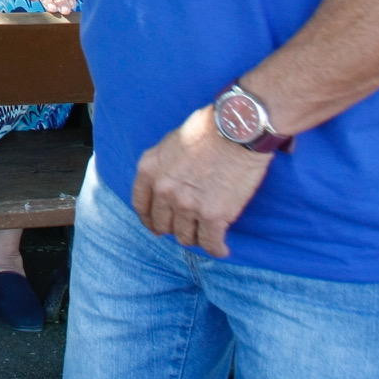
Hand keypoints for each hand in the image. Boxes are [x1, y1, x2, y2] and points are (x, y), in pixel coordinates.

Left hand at [131, 104, 274, 256]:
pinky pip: (210, 243)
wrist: (237, 129)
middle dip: (174, 228)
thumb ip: (162, 167)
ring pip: (185, 237)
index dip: (149, 219)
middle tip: (187, 229)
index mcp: (149, 169)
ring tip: (205, 235)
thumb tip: (165, 184)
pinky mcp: (213, 216)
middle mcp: (163, 190)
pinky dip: (216, 249)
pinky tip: (221, 248)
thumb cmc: (208, 130)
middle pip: (163, 224)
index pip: (141, 206)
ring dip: (195, 238)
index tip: (156, 225)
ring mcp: (186, 204)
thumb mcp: (170, 143)